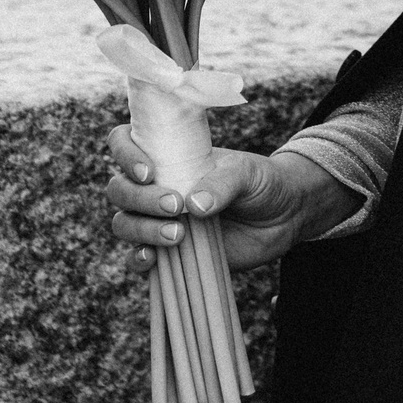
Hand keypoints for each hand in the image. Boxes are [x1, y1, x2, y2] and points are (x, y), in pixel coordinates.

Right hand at [104, 122, 355, 270]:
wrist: (283, 217)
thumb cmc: (261, 183)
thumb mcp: (247, 173)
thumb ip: (223, 183)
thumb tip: (194, 205)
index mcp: (169, 156)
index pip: (124, 143)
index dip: (125, 154)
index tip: (149, 172)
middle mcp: (156, 186)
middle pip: (119, 189)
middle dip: (139, 199)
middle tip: (176, 206)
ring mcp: (159, 219)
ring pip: (124, 223)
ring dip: (142, 229)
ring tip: (179, 235)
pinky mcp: (169, 251)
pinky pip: (138, 257)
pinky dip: (139, 258)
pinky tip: (153, 258)